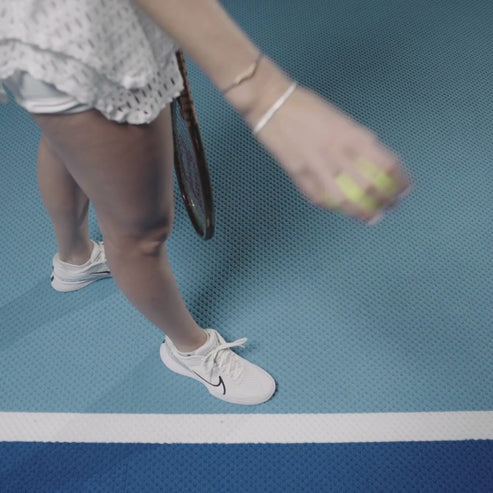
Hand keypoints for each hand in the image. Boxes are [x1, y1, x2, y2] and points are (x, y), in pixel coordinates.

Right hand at [251, 85, 412, 223]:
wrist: (272, 103)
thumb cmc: (307, 107)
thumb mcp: (340, 119)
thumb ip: (355, 140)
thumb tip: (372, 160)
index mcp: (352, 135)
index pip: (386, 163)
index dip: (399, 180)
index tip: (405, 189)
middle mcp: (338, 152)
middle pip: (370, 186)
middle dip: (385, 201)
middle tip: (391, 207)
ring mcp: (317, 166)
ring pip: (345, 199)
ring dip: (362, 213)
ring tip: (371, 219)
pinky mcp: (298, 174)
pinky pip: (318, 197)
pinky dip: (330, 206)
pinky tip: (337, 210)